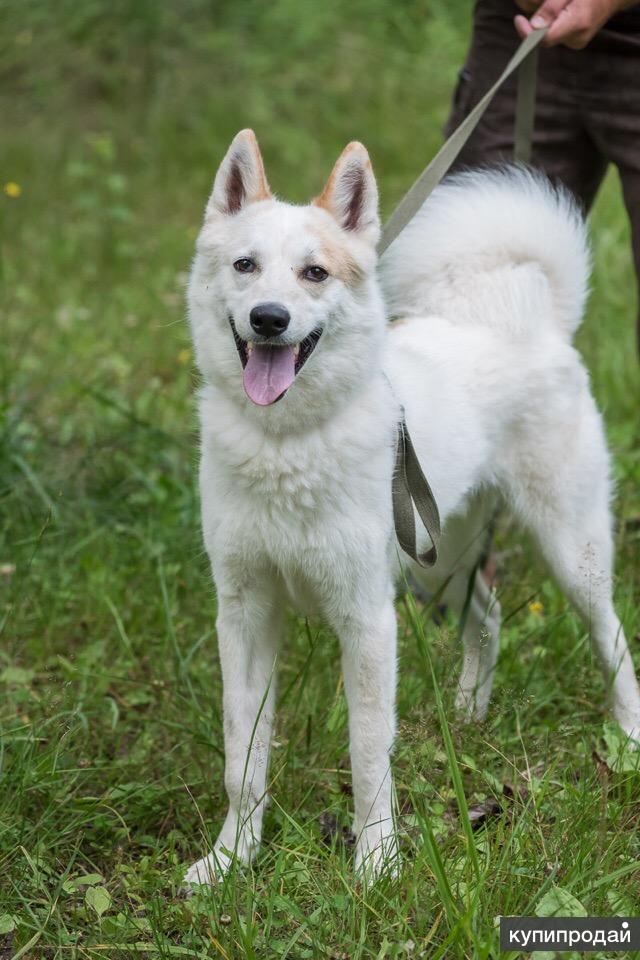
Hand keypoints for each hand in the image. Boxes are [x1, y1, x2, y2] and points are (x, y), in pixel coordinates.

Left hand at [514, 0, 634, 47]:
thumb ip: (551, 8)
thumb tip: (534, 26)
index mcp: (577, 22)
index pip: (545, 38)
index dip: (528, 32)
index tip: (518, 20)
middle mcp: (576, 38)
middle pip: (544, 37)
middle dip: (536, 22)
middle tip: (537, 3)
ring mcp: (576, 42)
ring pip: (549, 36)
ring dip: (543, 22)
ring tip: (550, 4)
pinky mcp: (575, 41)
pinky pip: (556, 34)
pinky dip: (552, 24)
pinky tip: (558, 12)